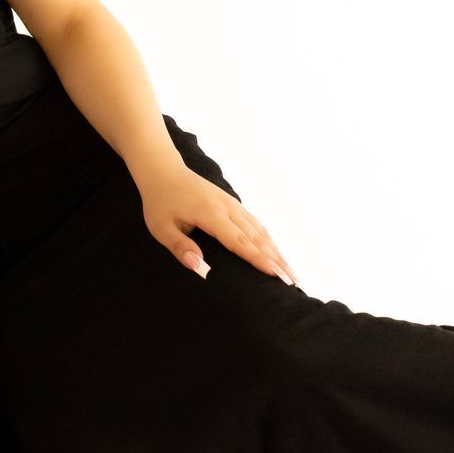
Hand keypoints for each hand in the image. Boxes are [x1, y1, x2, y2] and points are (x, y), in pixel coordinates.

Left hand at [138, 164, 298, 285]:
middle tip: (293, 281)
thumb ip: (180, 247)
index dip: (259, 260)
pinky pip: (255, 224)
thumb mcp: (161, 227)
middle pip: (257, 238)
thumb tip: (199, 268)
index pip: (240, 241)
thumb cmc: (160, 202)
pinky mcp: (233, 204)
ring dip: (276, 251)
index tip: (276, 275)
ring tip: (291, 271)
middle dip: (276, 260)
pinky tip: (276, 252)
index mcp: (211, 214)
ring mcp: (232, 205)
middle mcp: (228, 208)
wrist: (164, 171)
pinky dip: (268, 240)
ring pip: (260, 230)